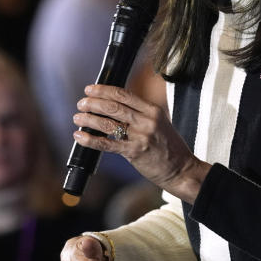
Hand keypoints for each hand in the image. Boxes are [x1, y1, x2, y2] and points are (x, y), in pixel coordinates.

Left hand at [73, 84, 211, 203]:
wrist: (182, 170)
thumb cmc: (170, 148)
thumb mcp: (160, 123)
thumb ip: (141, 114)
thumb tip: (114, 106)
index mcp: (153, 110)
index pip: (124, 94)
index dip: (103, 90)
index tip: (90, 89)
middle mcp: (147, 121)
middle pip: (113, 106)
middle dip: (93, 103)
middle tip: (81, 104)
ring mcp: (141, 136)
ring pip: (107, 123)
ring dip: (88, 119)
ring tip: (77, 118)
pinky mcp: (134, 152)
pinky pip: (107, 144)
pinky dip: (90, 139)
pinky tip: (79, 136)